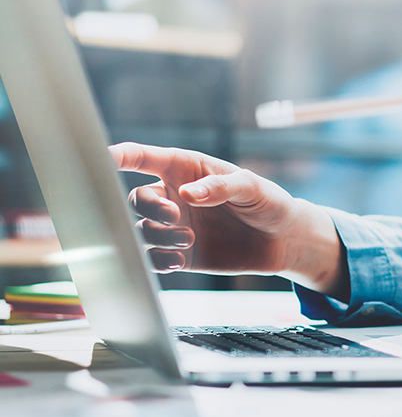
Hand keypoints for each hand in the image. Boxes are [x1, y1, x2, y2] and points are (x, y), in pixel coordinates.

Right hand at [109, 143, 348, 295]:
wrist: (283, 239)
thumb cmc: (268, 202)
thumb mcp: (251, 187)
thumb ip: (220, 187)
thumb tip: (187, 194)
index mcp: (186, 169)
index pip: (145, 157)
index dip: (120, 156)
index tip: (102, 158)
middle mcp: (174, 195)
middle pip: (135, 198)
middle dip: (148, 206)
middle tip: (174, 215)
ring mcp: (175, 226)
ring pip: (142, 230)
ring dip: (157, 235)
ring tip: (188, 240)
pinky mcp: (180, 254)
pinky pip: (154, 259)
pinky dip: (157, 261)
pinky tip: (176, 261)